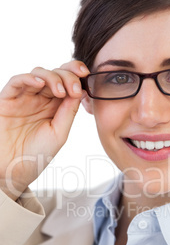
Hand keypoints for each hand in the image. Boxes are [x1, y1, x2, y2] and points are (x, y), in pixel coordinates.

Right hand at [0, 60, 88, 199]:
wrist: (14, 170)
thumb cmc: (37, 154)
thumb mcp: (59, 133)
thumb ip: (68, 111)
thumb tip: (79, 90)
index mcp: (55, 106)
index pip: (67, 83)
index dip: (76, 74)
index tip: (87, 76)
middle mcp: (40, 99)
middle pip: (56, 74)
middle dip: (68, 76)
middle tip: (74, 88)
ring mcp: (24, 97)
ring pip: (39, 73)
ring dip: (52, 77)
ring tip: (60, 92)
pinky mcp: (7, 99)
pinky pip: (17, 81)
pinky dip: (28, 78)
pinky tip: (39, 83)